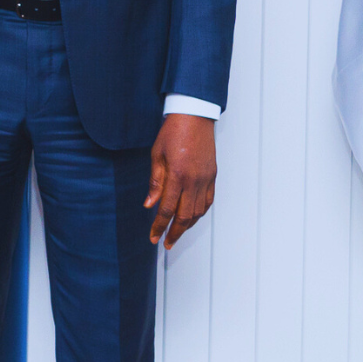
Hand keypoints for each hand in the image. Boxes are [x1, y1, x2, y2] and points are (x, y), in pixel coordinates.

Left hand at [146, 114, 217, 246]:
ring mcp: (206, 180)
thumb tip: (149, 204)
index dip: (159, 226)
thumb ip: (155, 182)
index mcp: (178, 176)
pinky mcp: (212, 176)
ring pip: (199, 211)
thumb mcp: (156, 155)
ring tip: (177, 234)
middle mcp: (194, 181)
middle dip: (175, 233)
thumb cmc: (172, 133)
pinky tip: (192, 218)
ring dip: (188, 226)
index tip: (153, 238)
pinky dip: (200, 213)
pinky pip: (208, 201)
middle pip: (185, 216)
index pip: (167, 209)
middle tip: (166, 244)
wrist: (194, 117)